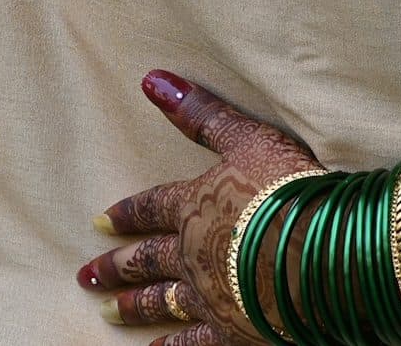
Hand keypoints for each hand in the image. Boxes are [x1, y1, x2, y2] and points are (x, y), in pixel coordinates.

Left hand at [77, 70, 322, 340]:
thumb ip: (201, 114)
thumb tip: (152, 80)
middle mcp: (191, 253)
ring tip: (106, 312)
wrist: (315, 251)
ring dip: (133, 306)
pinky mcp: (230, 330)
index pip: (152, 207)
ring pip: (161, 301)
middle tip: (85, 276)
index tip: (100, 222)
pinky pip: (191, 343)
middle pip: (146, 260)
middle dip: (115, 266)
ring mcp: (208, 296)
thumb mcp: (247, 138)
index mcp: (195, 205)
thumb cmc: (286, 187)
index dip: (127, 213)